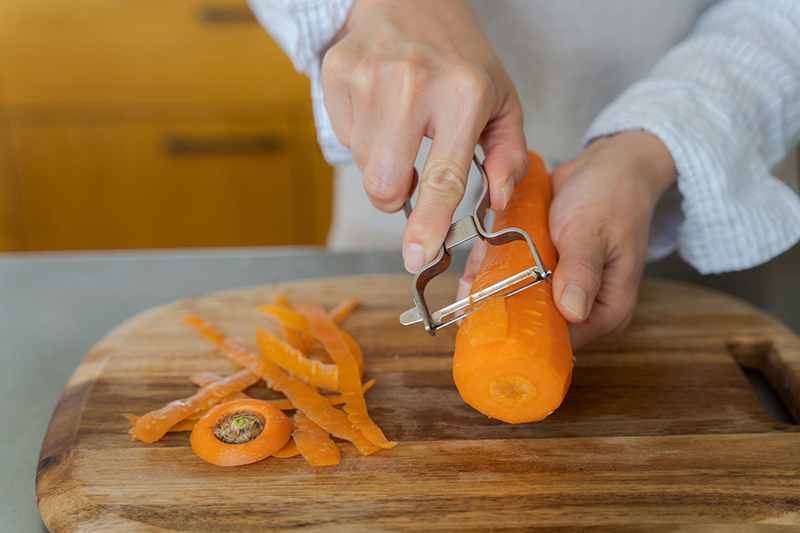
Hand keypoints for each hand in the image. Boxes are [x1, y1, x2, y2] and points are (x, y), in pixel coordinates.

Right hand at [322, 0, 528, 272]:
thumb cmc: (459, 56)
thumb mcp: (501, 99)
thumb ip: (507, 153)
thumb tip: (497, 199)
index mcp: (463, 94)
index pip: (443, 178)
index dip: (428, 225)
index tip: (417, 256)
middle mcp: (413, 84)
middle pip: (385, 184)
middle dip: (396, 197)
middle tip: (412, 176)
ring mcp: (369, 76)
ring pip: (363, 165)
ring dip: (382, 160)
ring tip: (401, 125)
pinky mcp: (338, 73)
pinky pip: (344, 136)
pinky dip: (362, 135)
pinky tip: (380, 107)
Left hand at [457, 131, 677, 349]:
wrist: (612, 161)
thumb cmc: (613, 194)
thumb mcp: (592, 231)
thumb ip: (581, 270)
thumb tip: (571, 310)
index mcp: (605, 310)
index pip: (559, 342)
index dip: (522, 336)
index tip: (489, 327)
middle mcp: (582, 304)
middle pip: (532, 323)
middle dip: (498, 310)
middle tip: (467, 301)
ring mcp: (561, 285)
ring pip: (517, 298)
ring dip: (489, 287)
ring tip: (466, 283)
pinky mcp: (545, 265)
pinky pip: (514, 272)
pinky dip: (493, 265)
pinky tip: (475, 261)